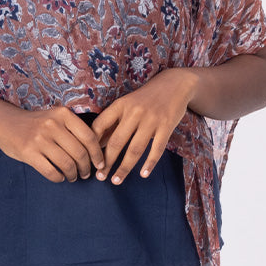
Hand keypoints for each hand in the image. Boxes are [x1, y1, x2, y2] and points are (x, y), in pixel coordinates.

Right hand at [0, 103, 104, 182]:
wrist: (4, 122)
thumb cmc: (34, 123)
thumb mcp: (55, 118)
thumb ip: (72, 129)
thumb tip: (95, 151)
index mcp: (63, 114)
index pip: (89, 137)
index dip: (97, 154)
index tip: (100, 164)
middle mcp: (52, 125)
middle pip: (80, 153)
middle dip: (86, 168)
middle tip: (86, 174)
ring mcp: (39, 139)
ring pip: (67, 164)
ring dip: (73, 174)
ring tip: (73, 176)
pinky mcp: (28, 153)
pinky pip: (51, 172)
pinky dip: (59, 178)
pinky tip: (60, 177)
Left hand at [92, 69, 199, 183]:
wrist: (175, 84)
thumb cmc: (146, 98)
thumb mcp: (127, 104)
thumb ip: (113, 122)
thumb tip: (97, 145)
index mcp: (120, 105)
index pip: (100, 126)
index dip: (92, 145)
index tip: (90, 161)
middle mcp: (134, 112)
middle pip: (116, 142)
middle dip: (106, 162)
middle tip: (100, 178)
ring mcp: (151, 119)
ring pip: (135, 149)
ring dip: (124, 168)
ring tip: (116, 180)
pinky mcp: (166, 126)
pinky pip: (157, 148)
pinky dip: (150, 163)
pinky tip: (143, 174)